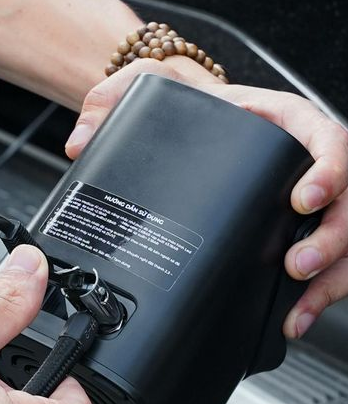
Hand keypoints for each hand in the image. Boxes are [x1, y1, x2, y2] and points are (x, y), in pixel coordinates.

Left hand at [65, 57, 347, 338]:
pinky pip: (329, 266)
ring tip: (298, 301)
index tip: (304, 198)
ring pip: (345, 240)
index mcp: (287, 121)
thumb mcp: (152, 87)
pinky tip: (295, 317)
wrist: (189, 126)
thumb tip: (82, 139)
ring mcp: (312, 199)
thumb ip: (116, 97)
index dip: (329, 172)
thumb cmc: (187, 107)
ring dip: (331, 277)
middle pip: (346, 202)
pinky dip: (316, 295)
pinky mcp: (302, 233)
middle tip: (295, 264)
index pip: (329, 141)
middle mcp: (308, 161)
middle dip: (331, 239)